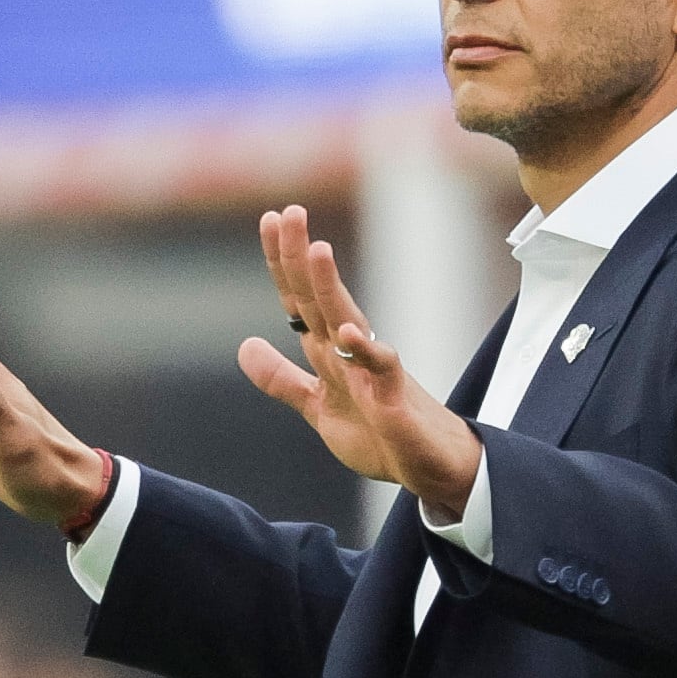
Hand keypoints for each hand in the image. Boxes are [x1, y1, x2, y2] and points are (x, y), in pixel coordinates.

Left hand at [234, 206, 481, 518]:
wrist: (430, 466)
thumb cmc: (380, 432)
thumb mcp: (318, 405)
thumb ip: (282, 378)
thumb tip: (245, 346)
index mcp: (331, 351)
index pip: (299, 300)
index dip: (282, 263)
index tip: (270, 219)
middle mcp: (350, 351)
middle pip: (318, 299)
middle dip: (299, 257)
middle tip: (288, 212)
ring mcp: (372, 370)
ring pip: (348, 320)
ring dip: (331, 287)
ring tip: (316, 250)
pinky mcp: (395, 397)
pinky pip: (381, 368)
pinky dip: (366, 350)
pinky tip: (348, 333)